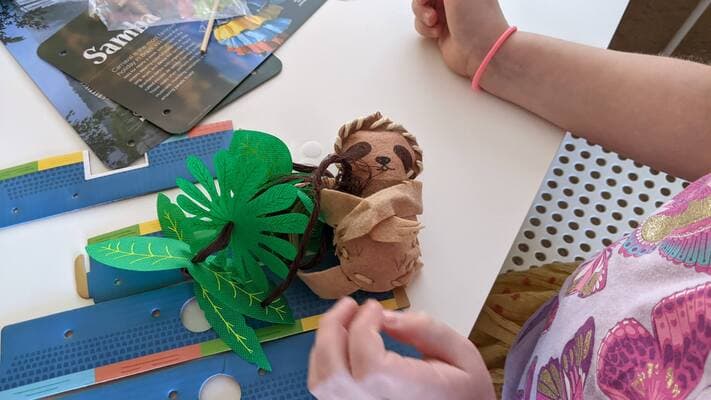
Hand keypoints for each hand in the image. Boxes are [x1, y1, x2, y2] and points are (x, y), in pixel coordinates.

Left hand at [308, 298, 494, 399]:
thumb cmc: (464, 391)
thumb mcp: (461, 353)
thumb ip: (425, 329)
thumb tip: (384, 317)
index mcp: (409, 394)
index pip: (368, 363)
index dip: (363, 327)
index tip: (375, 307)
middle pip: (333, 372)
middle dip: (333, 328)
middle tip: (350, 305)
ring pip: (322, 382)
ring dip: (325, 343)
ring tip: (344, 321)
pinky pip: (324, 391)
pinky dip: (325, 361)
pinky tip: (342, 344)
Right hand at [412, 0, 508, 76]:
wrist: (482, 52)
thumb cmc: (477, 19)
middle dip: (422, 1)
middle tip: (427, 5)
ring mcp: (448, 11)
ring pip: (421, 6)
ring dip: (422, 13)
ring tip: (433, 21)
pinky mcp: (441, 28)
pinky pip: (422, 23)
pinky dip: (425, 28)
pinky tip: (437, 32)